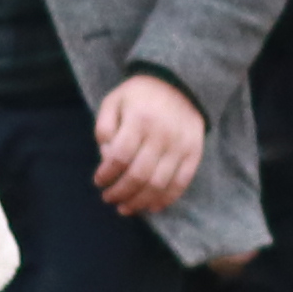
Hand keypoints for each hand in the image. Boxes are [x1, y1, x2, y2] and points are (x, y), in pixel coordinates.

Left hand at [92, 72, 205, 219]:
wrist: (179, 84)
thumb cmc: (140, 95)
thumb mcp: (114, 101)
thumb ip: (104, 128)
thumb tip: (106, 159)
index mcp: (139, 119)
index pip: (119, 157)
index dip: (106, 174)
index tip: (98, 181)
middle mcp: (162, 134)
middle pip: (138, 175)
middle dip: (120, 193)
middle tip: (108, 198)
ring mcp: (180, 146)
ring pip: (158, 184)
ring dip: (139, 202)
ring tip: (125, 208)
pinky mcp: (194, 153)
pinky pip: (180, 184)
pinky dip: (165, 200)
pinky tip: (151, 207)